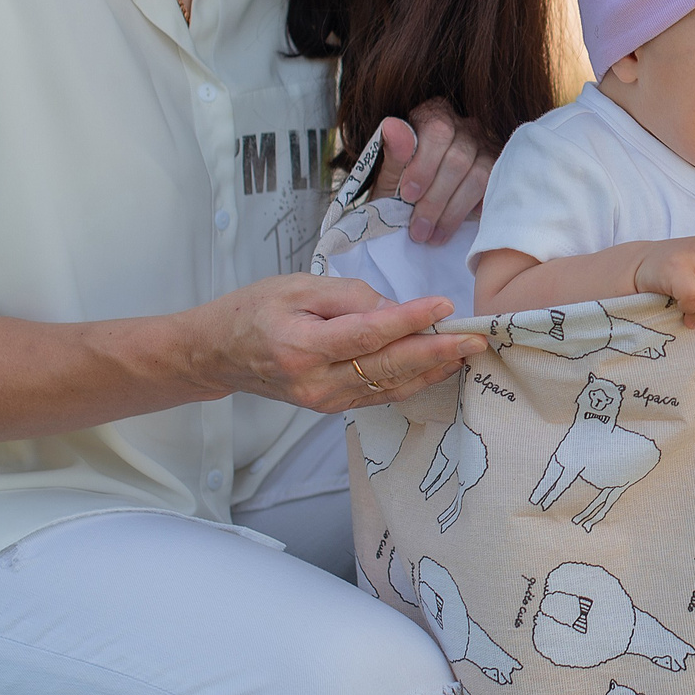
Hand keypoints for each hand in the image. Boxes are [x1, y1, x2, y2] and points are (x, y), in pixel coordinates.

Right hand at [190, 272, 486, 412]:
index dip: (409, 321)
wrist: (219, 353)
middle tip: (475, 338)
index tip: (444, 306)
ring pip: (390, 386)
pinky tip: (439, 367)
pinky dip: (413, 381)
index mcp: (301, 346)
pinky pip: (381, 395)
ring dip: (433, 369)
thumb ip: (350, 297)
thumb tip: (398, 310)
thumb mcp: (297, 287)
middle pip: (387, 367)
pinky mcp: (333, 407)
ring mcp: (325, 401)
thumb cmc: (254, 310)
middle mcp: (315, 382)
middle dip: (436, 352)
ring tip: (468, 351)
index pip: (367, 334)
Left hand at [371, 98, 493, 243]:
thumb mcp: (389, 172)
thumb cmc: (401, 184)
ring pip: (479, 176)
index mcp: (434, 115)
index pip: (438, 131)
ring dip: (453, 212)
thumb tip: (392, 127)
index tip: (408, 195)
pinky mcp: (499, 172)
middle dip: (435, 199)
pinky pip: (493, 191)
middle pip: (459, 158)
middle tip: (419, 229)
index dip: (424, 165)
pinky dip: (472, 211)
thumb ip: (393, 153)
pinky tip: (453, 227)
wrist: (414, 204)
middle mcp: (465, 126)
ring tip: (433, 236)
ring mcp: (487, 148)